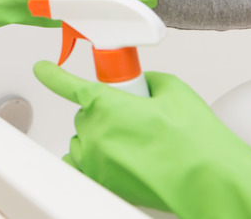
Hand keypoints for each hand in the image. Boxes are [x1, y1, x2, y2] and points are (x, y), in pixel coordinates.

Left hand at [33, 61, 250, 217]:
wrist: (208, 180)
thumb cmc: (194, 140)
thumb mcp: (174, 91)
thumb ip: (148, 81)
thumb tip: (142, 84)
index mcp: (106, 103)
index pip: (68, 84)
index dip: (52, 74)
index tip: (43, 69)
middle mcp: (93, 130)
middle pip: (87, 113)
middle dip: (106, 112)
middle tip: (137, 120)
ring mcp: (94, 158)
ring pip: (85, 138)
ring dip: (102, 136)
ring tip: (137, 143)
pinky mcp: (99, 179)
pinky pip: (83, 163)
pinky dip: (95, 159)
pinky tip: (118, 158)